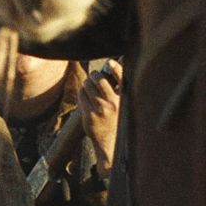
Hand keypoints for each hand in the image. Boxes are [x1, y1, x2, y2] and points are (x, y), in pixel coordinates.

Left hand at [78, 59, 120, 176]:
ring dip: (87, 83)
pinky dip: (82, 92)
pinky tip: (85, 96)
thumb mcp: (123, 106)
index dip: (116, 68)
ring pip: (88, 86)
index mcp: (124, 100)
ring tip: (89, 86)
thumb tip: (109, 70)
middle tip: (94, 76)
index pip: (122, 79)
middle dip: (95, 75)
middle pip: (99, 80)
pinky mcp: (88, 114)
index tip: (110, 62)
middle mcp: (113, 103)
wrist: (110, 142)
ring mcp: (100, 109)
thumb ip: (117, 90)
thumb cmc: (117, 121)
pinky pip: (81, 95)